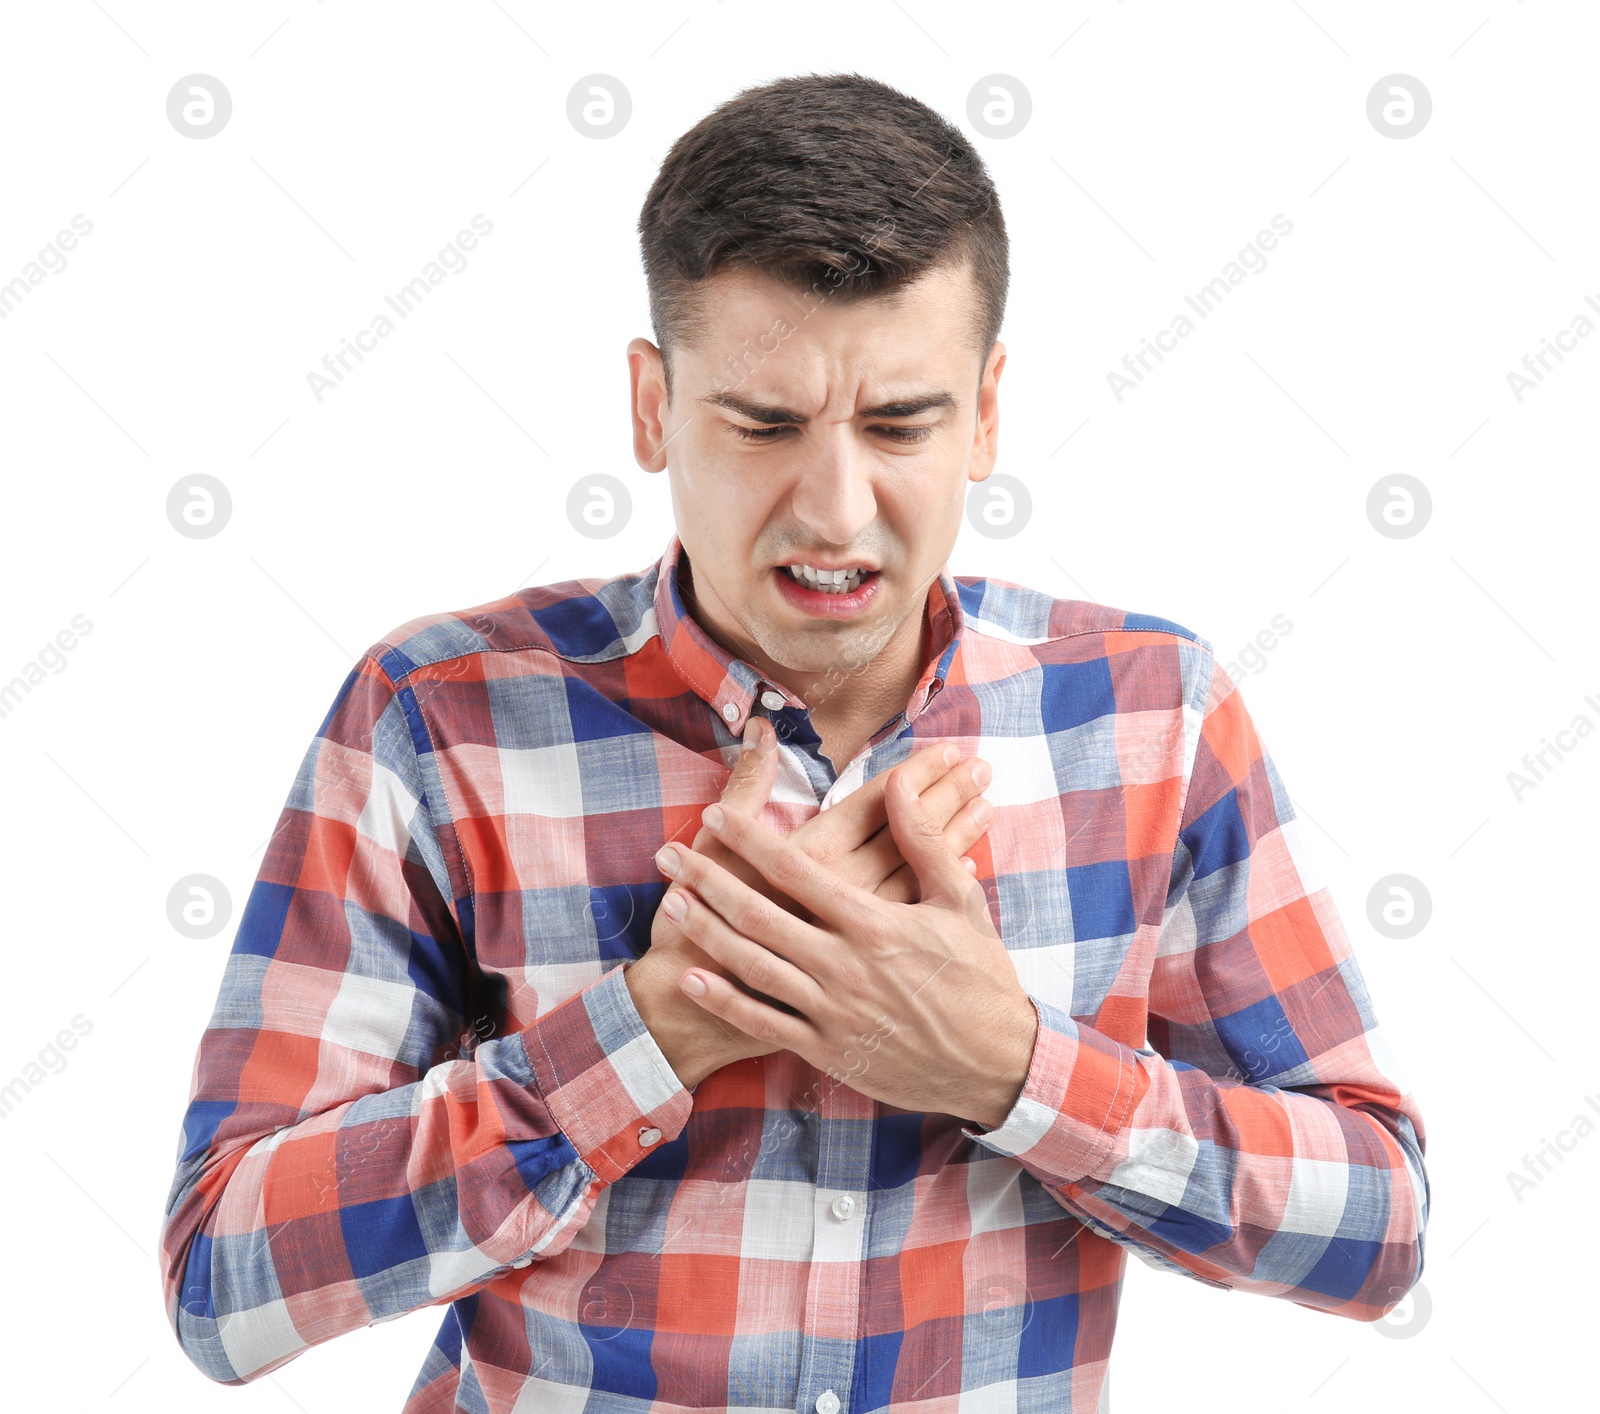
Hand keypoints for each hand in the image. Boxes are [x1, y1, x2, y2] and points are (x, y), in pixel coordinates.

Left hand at [655, 766, 1037, 1127]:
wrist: (995, 1063)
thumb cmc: (979, 977)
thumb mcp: (960, 902)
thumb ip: (923, 840)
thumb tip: (899, 782)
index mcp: (874, 922)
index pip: (797, 871)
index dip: (750, 840)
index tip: (715, 814)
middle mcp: (845, 964)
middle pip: (760, 914)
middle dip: (709, 880)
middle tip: (669, 854)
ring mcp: (832, 1010)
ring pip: (754, 965)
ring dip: (707, 933)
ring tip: (670, 904)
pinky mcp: (828, 1050)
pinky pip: (765, 1023)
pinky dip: (725, 1001)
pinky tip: (693, 978)